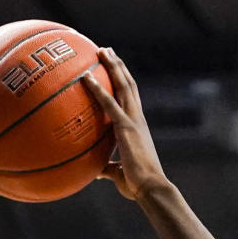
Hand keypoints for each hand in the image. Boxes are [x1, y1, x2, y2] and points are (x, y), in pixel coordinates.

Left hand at [84, 48, 168, 201]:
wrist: (151, 188)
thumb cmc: (138, 186)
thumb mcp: (120, 174)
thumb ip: (109, 168)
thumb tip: (97, 171)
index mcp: (137, 127)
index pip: (131, 98)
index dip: (123, 81)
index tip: (115, 68)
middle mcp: (137, 119)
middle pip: (128, 85)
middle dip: (118, 66)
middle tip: (107, 50)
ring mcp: (133, 121)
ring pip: (123, 86)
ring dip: (112, 66)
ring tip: (102, 50)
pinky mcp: (126, 128)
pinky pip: (108, 103)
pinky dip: (97, 88)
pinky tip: (86, 76)